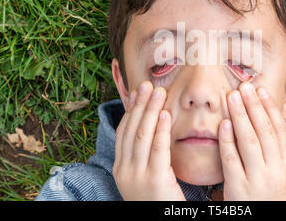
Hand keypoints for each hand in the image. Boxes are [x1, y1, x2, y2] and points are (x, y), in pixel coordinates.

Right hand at [112, 81, 185, 200]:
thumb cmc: (157, 200)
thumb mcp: (143, 176)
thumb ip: (145, 155)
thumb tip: (151, 129)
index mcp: (120, 168)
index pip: (123, 132)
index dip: (131, 110)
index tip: (138, 92)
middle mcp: (124, 170)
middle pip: (131, 130)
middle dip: (141, 105)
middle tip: (149, 85)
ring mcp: (137, 176)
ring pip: (142, 136)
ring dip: (151, 111)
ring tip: (159, 92)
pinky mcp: (154, 181)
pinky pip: (158, 150)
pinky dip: (161, 130)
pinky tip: (166, 115)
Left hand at [219, 82, 285, 199]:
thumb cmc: (266, 197)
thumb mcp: (277, 175)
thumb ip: (272, 152)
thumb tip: (263, 120)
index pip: (280, 130)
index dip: (270, 108)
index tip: (261, 90)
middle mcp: (277, 171)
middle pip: (265, 131)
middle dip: (254, 106)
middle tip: (244, 86)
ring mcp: (259, 180)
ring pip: (249, 141)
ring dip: (240, 116)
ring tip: (232, 96)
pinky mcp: (240, 189)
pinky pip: (232, 160)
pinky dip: (227, 140)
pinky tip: (223, 124)